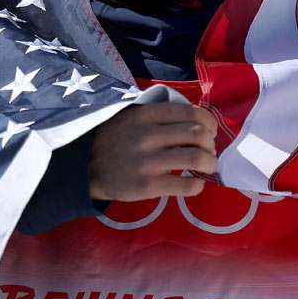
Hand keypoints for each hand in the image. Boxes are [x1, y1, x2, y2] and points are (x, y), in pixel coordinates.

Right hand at [88, 102, 217, 201]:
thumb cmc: (114, 141)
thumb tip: (195, 120)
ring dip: (210, 163)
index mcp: (145, 116)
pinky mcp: (148, 185)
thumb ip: (157, 115)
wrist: (87, 170)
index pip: (189, 112)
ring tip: (207, 166)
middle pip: (197, 134)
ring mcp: (148, 162)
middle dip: (210, 144)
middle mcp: (147, 136)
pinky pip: (185, 185)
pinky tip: (196, 184)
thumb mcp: (131, 118)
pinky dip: (198, 185)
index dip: (208, 121)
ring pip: (196, 158)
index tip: (210, 131)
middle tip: (208, 151)